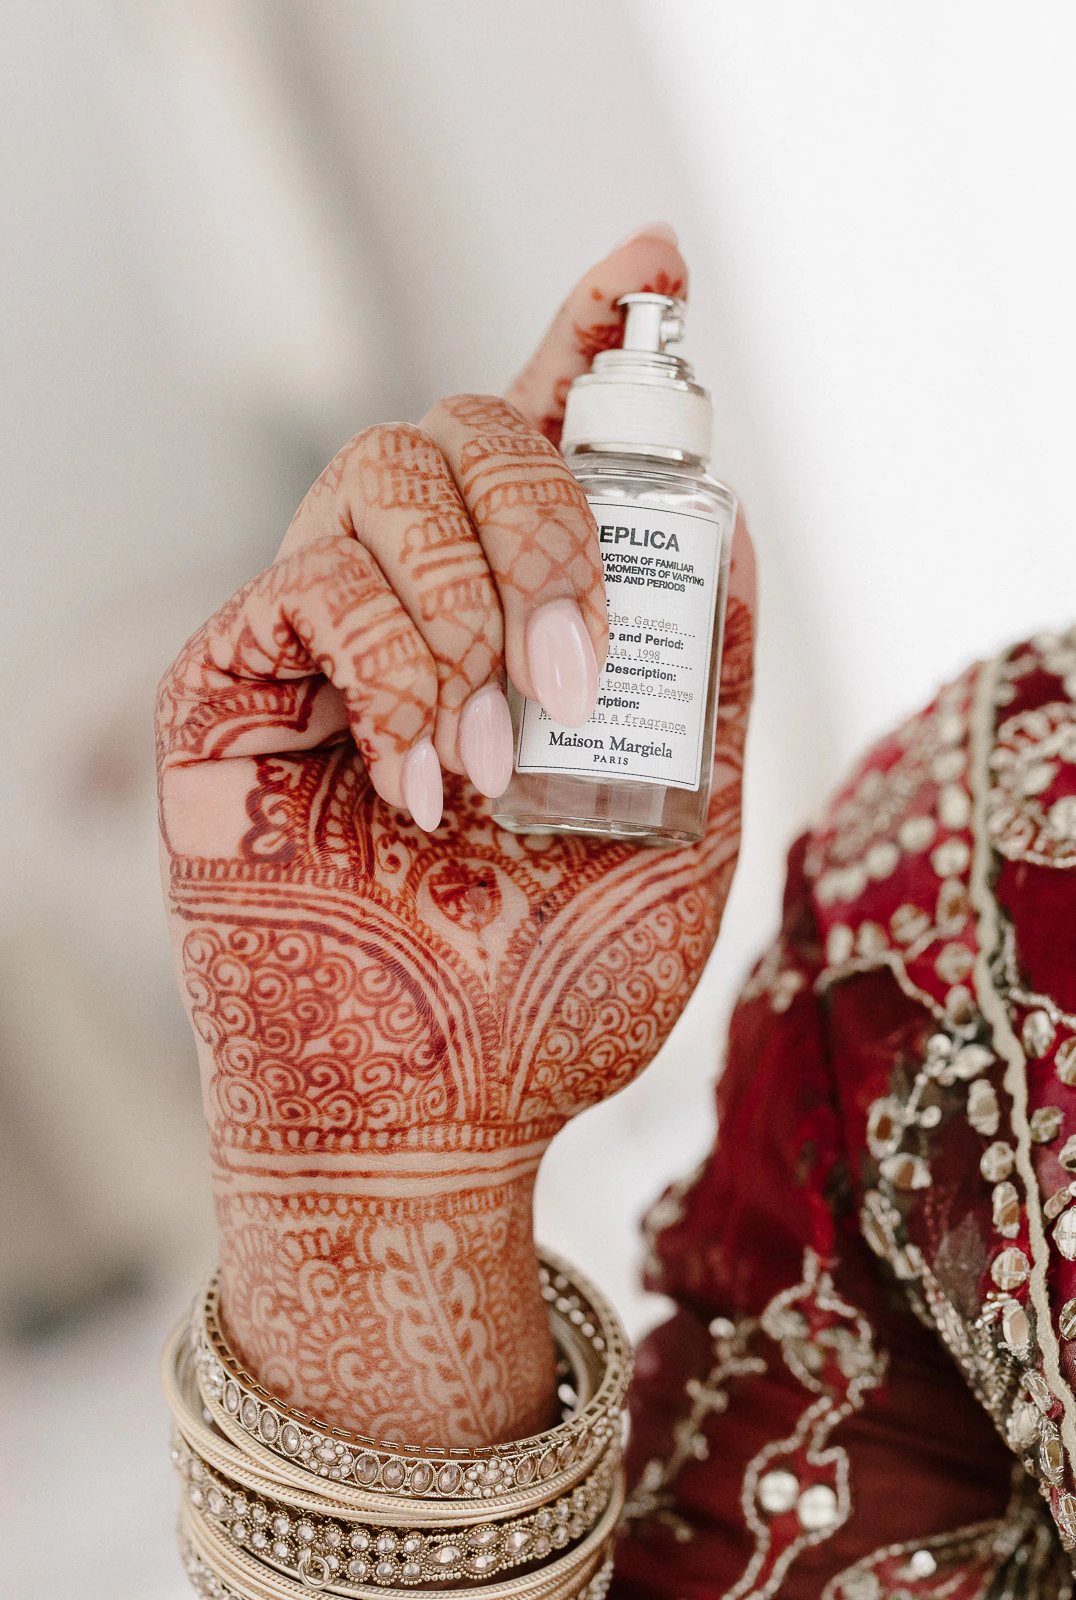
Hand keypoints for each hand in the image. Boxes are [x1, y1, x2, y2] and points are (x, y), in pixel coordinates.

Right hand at [156, 228, 755, 1447]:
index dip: (594, 343)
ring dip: (468, 606)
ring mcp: (317, 636)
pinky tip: (427, 782)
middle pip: (460, 429)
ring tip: (504, 758)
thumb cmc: (549, 995)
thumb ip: (712, 681)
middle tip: (582, 672)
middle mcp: (417, 606)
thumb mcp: (685, 832)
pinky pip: (309, 587)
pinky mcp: (232, 684)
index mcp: (521, 627)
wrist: (432, 1112)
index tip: (655, 266)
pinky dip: (396, 671)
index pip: (546, 443)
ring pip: (376, 481)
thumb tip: (732, 522)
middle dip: (545, 524)